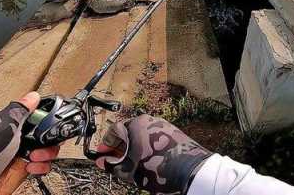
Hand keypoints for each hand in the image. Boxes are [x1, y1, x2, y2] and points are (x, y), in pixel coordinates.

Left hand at [0, 92, 59, 194]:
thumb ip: (18, 111)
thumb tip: (33, 96)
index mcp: (9, 122)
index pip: (34, 114)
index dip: (45, 117)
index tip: (50, 123)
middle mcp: (15, 137)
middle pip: (43, 132)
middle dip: (48, 138)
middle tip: (41, 144)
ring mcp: (19, 154)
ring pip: (46, 149)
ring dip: (46, 153)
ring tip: (34, 157)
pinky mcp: (22, 170)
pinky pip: (41, 165)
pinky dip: (42, 166)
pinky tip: (33, 167)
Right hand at [95, 115, 211, 194]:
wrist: (192, 173)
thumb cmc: (158, 169)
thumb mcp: (129, 171)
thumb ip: (112, 165)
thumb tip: (101, 162)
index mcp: (136, 125)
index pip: (114, 131)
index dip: (106, 145)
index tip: (102, 155)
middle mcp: (150, 120)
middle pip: (128, 131)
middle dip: (119, 146)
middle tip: (115, 160)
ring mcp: (164, 126)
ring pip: (142, 135)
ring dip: (133, 147)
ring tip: (131, 163)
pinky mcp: (175, 133)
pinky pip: (155, 138)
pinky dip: (147, 147)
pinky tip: (146, 160)